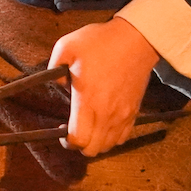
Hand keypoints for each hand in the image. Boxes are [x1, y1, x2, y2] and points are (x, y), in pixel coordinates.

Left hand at [47, 18, 159, 156]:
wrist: (136, 40)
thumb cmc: (100, 43)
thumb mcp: (66, 47)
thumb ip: (54, 70)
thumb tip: (60, 85)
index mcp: (87, 101)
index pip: (78, 139)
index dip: (66, 141)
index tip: (61, 130)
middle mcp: (106, 113)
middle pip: (93, 149)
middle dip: (79, 145)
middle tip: (72, 130)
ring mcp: (123, 114)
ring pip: (109, 146)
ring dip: (96, 142)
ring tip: (88, 127)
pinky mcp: (134, 111)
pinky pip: (123, 137)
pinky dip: (112, 137)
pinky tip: (104, 124)